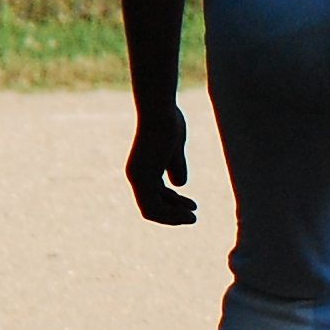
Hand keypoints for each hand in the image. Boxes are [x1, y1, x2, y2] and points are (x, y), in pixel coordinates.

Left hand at [126, 106, 196, 224]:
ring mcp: (137, 177)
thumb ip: (175, 166)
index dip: (172, 205)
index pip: (154, 197)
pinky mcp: (142, 177)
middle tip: (193, 216)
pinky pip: (153, 206)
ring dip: (173, 217)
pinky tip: (188, 212)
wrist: (160, 110)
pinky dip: (170, 213)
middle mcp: (136, 176)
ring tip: (193, 218)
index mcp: (142, 169)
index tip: (191, 206)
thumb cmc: (168, 123)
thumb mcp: (174, 150)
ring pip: (151, 210)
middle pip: (152, 207)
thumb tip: (179, 184)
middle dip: (173, 214)